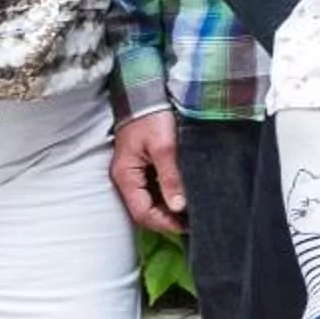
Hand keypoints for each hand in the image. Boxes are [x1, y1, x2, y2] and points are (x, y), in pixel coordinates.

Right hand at [111, 109, 187, 234]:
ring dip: (168, 208)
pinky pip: (153, 188)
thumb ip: (170, 177)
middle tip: (193, 221)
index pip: (142, 213)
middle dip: (167, 219)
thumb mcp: (164, 147)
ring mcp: (133, 172)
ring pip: (150, 201)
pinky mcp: (142, 165)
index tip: (187, 226)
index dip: (164, 224)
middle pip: (145, 210)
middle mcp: (126, 178)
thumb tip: (178, 206)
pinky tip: (184, 195)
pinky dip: (168, 195)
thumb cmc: (151, 116)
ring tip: (192, 211)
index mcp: (126, 176)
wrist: (145, 92)